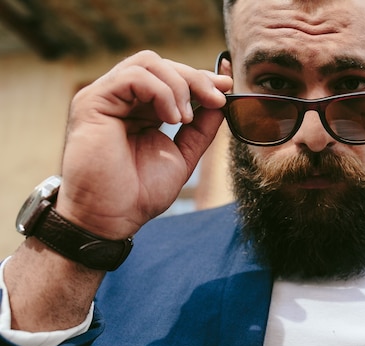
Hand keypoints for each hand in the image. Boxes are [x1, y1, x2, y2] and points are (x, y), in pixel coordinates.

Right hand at [56, 50, 232, 238]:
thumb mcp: (182, 155)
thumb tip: (222, 100)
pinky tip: (171, 119)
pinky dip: (161, 92)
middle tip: (216, 100)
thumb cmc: (140, 193)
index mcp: (140, 110)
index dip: (200, 77)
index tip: (227, 86)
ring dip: (178, 86)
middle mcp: (121, 99)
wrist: (111, 218)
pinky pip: (133, 76)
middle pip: (161, 65)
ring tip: (185, 119)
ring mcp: (105, 97)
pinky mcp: (93, 101)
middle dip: (195, 79)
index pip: (170, 77)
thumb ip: (201, 128)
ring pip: (148, 63)